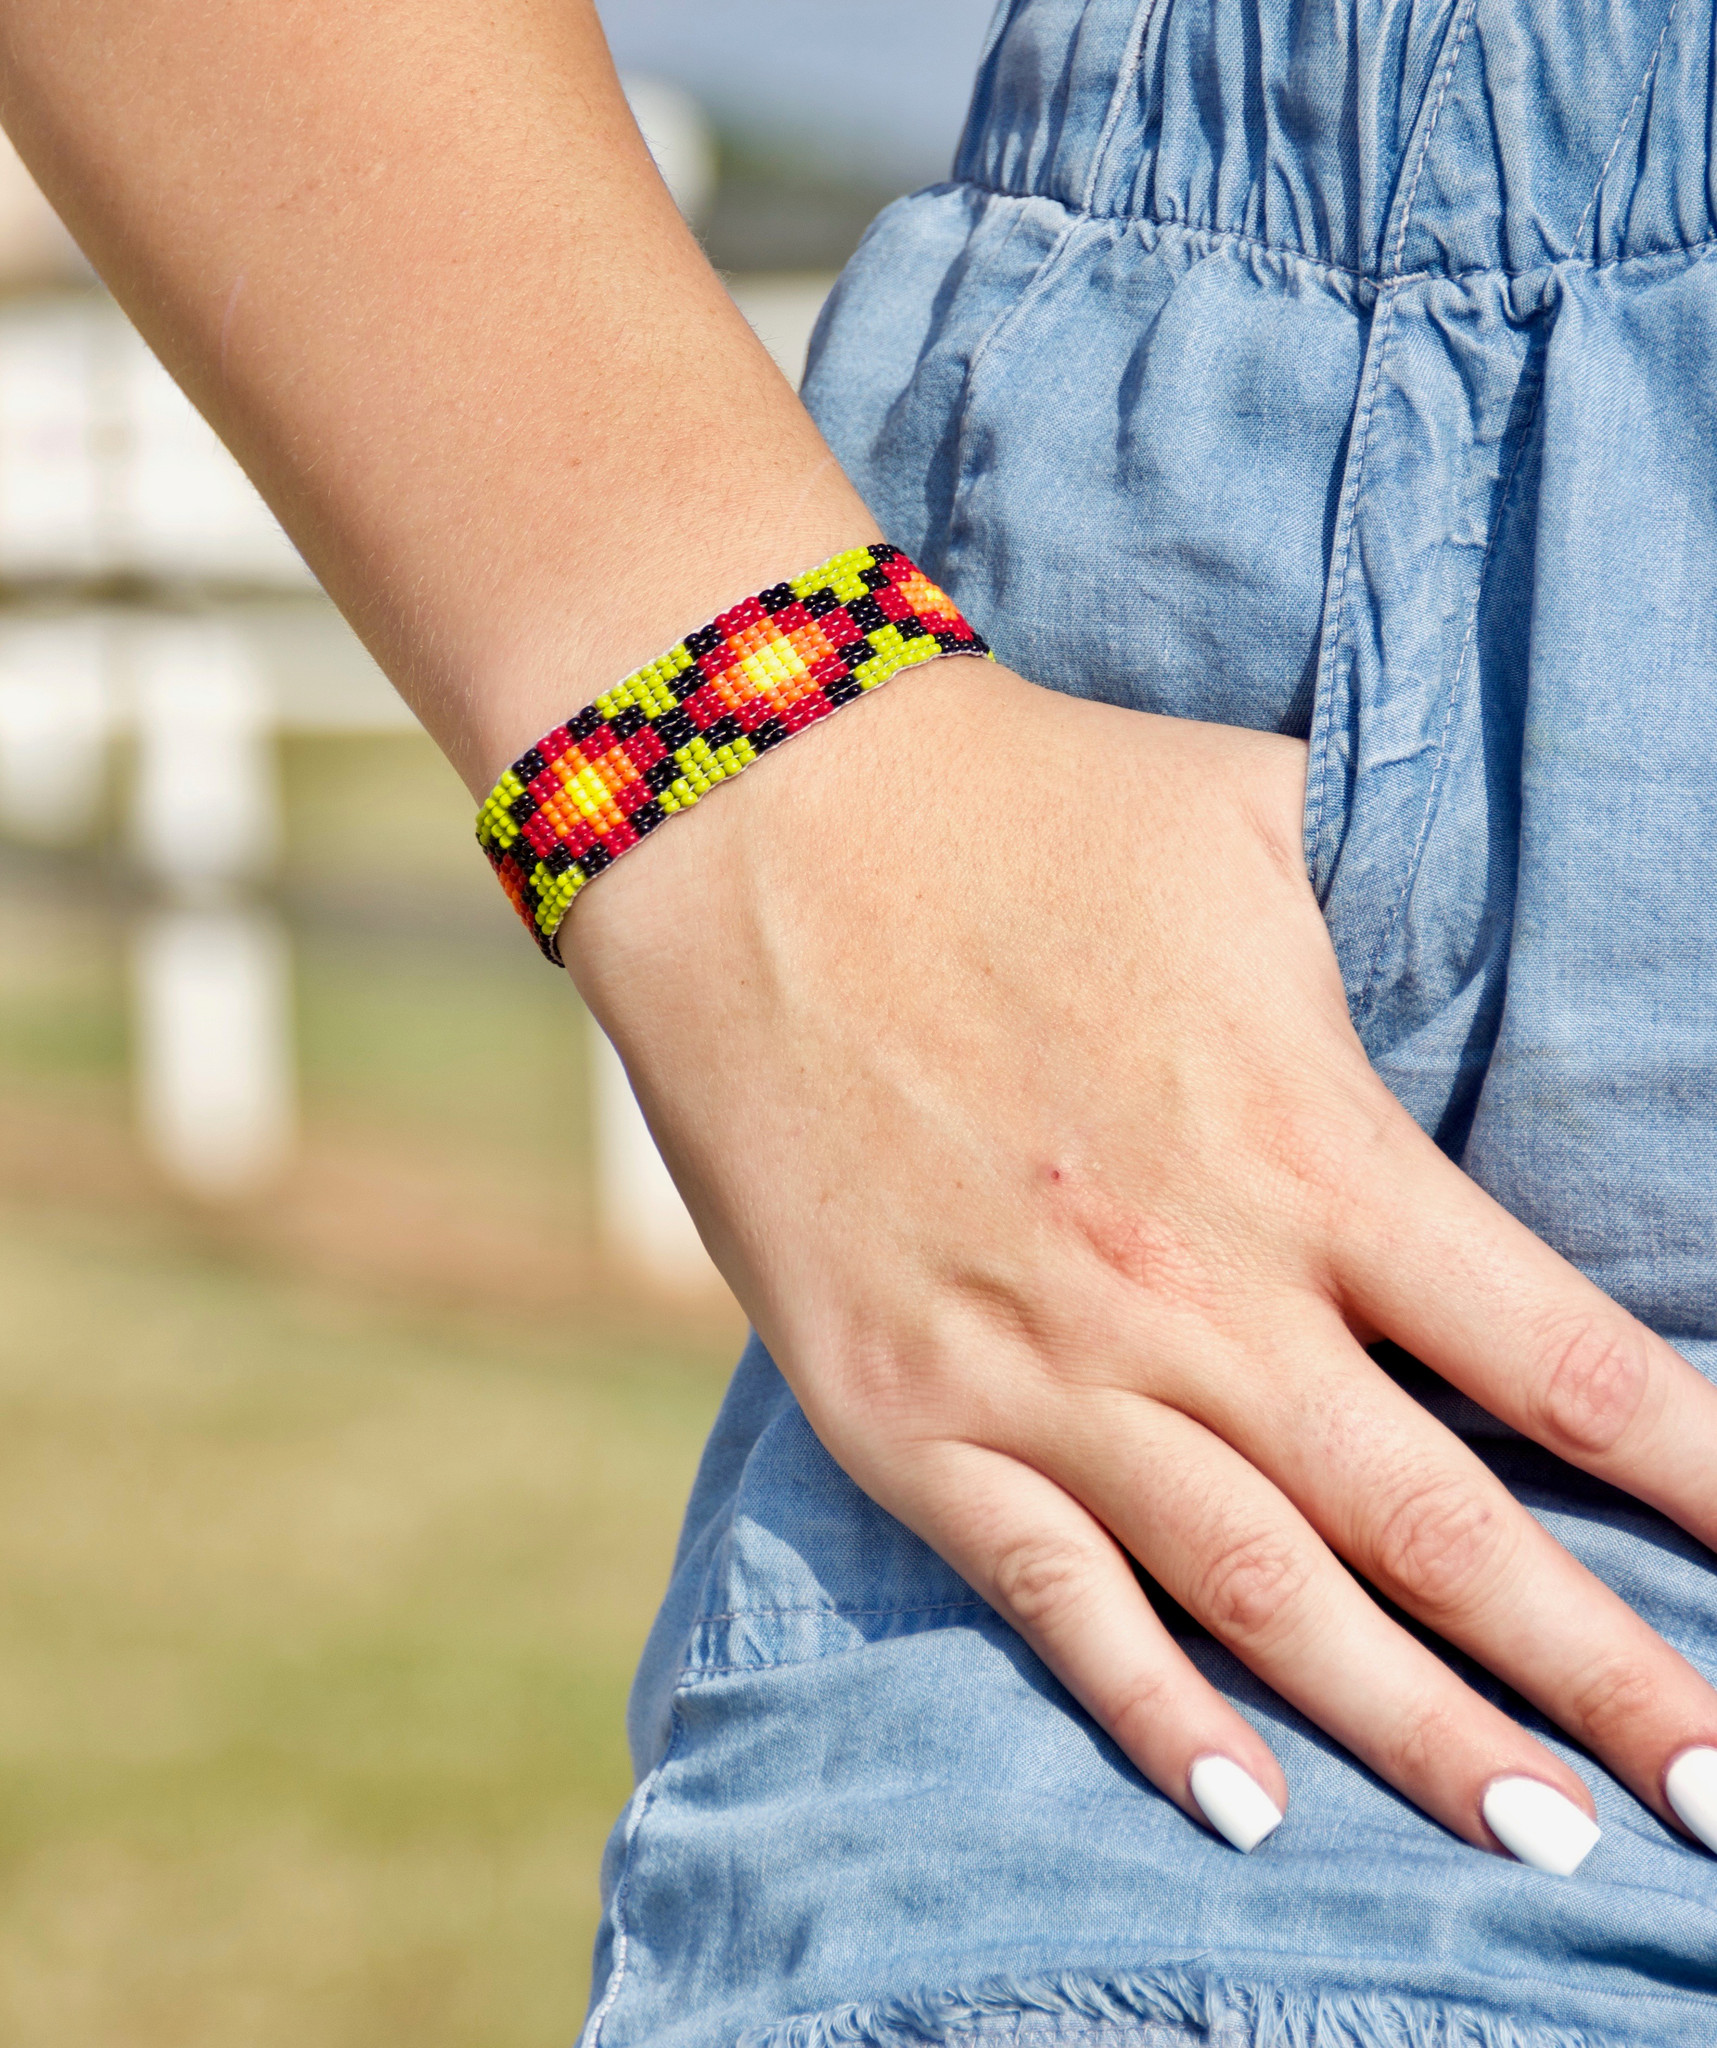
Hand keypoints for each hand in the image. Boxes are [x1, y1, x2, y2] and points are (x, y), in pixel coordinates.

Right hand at [568, 656, 1716, 1864]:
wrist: (753, 827)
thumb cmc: (1022, 802)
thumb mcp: (1257, 815)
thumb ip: (1396, 922)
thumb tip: (1493, 965)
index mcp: (1308, 1145)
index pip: (1561, 1360)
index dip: (1698, 1482)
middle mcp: (1198, 1289)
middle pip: (1444, 1529)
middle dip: (1603, 1676)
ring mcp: (1043, 1367)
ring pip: (1268, 1596)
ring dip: (1418, 1734)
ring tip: (1542, 1841)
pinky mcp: (905, 1409)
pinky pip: (1050, 1595)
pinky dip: (1151, 1711)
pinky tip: (1249, 1809)